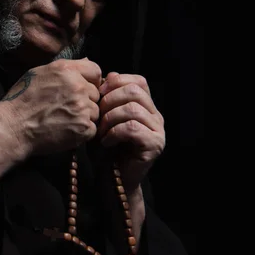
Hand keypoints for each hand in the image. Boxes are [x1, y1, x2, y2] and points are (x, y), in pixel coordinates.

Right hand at [0, 58, 102, 156]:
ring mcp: (82, 108)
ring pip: (94, 112)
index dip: (90, 81)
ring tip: (63, 120)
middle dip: (85, 101)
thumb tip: (86, 62)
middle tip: (66, 109)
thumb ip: (64, 68)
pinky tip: (65, 131)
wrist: (13, 127)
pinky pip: (92, 129)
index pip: (95, 70)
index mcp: (67, 70)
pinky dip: (82, 132)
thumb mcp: (38, 74)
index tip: (82, 90)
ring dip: (83, 117)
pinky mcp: (83, 128)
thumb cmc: (21, 101)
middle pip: (95, 94)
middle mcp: (78, 87)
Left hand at [97, 72, 164, 193]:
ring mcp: (158, 131)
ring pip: (133, 108)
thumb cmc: (104, 149)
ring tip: (100, 132)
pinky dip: (114, 133)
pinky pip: (132, 128)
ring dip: (109, 118)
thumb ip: (106, 98)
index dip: (116, 83)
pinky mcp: (154, 145)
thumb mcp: (101, 118)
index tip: (97, 96)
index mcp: (146, 106)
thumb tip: (109, 74)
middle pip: (135, 91)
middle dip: (110, 100)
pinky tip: (106, 142)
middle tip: (97, 116)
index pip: (138, 81)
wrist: (111, 180)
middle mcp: (156, 116)